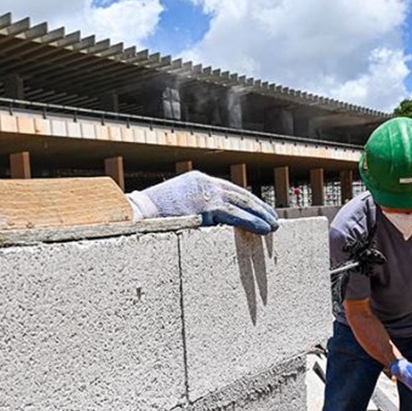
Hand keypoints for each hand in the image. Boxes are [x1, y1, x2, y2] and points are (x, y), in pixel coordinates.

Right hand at [127, 171, 278, 234]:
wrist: (136, 214)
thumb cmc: (150, 217)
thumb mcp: (175, 207)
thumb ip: (192, 210)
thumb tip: (203, 224)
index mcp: (197, 181)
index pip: (228, 190)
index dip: (245, 201)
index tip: (258, 210)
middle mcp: (204, 183)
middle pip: (239, 194)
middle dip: (258, 207)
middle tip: (273, 218)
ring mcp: (206, 193)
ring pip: (242, 203)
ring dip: (261, 215)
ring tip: (274, 226)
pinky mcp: (207, 207)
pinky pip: (236, 215)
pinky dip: (253, 222)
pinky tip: (265, 229)